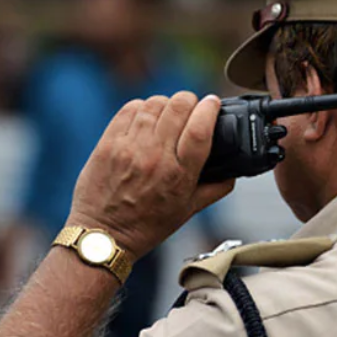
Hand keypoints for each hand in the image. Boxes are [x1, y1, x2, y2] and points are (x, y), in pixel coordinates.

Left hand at [66, 92, 233, 260]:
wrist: (103, 235)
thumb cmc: (146, 225)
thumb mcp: (188, 211)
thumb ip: (215, 189)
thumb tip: (233, 172)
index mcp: (179, 175)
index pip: (200, 128)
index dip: (210, 108)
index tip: (213, 103)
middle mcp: (155, 158)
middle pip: (178, 107)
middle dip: (190, 100)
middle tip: (191, 107)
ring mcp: (129, 148)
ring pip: (155, 103)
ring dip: (167, 104)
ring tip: (168, 113)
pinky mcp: (109, 143)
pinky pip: (130, 109)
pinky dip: (142, 107)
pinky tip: (146, 117)